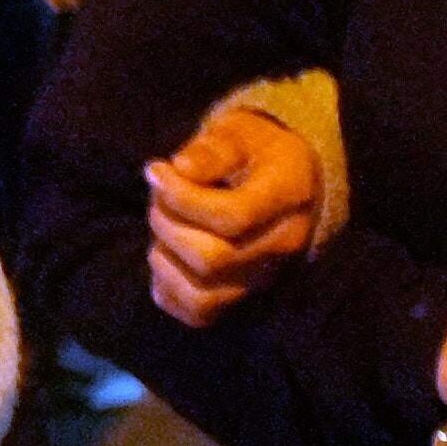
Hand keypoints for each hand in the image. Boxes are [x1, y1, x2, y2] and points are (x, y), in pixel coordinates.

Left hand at [146, 102, 328, 325]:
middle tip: (158, 196)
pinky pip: (197, 313)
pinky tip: (168, 256)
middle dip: (167, 224)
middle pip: (212, 259)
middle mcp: (283, 246)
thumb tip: (181, 168)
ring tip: (164, 227)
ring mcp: (264, 277)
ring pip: (202, 293)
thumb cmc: (259, 151)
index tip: (157, 169)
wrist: (289, 180)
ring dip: (165, 258)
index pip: (232, 217)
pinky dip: (168, 289)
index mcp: (289, 198)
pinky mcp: (242, 296)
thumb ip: (214, 148)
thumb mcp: (241, 131)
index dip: (180, 197)